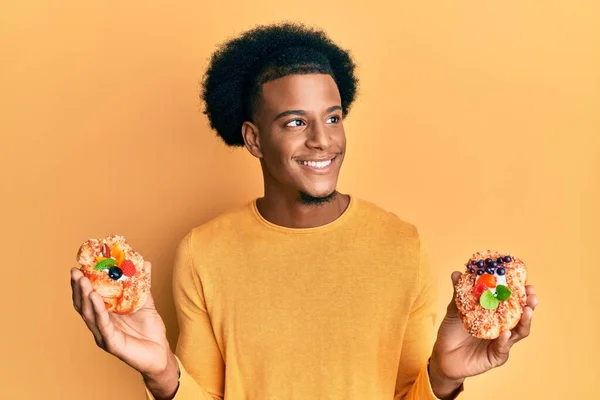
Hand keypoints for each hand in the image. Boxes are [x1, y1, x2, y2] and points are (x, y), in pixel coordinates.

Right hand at [70, 262, 174, 378]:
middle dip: (78, 288)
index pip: (88, 298)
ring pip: (90, 314)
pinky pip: (103, 325)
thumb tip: (144, 263)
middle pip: (83, 305)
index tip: (79, 267)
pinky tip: (94, 297)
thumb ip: (143, 284)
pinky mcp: (111, 343)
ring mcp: (104, 335)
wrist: (161, 352)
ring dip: (85, 296)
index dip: (82, 284)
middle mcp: (101, 325)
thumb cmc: (151, 330)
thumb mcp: (146, 302)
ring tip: (82, 280)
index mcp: (105, 315)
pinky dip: (97, 310)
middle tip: (75, 271)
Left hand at [430, 271, 538, 384]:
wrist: (443, 354)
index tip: (526, 282)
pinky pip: (503, 347)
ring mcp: (502, 342)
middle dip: (529, 305)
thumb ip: (458, 293)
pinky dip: (505, 340)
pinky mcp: (496, 356)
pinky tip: (506, 333)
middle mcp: (503, 327)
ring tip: (527, 310)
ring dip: (525, 321)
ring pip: (519, 332)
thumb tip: (457, 273)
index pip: (512, 302)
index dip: (521, 293)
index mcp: (496, 314)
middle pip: (521, 316)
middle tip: (532, 296)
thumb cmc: (452, 331)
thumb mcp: (455, 310)